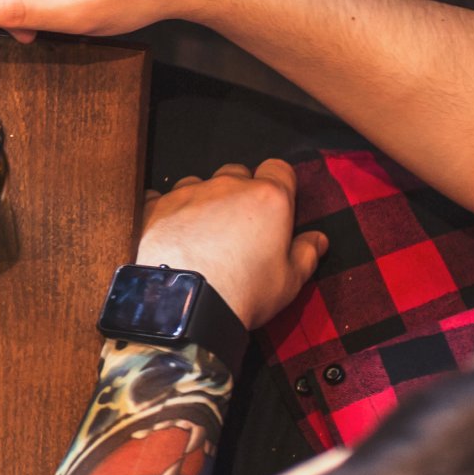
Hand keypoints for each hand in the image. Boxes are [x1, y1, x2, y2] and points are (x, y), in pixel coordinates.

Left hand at [137, 161, 327, 329]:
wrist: (185, 305)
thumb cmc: (244, 293)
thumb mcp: (289, 281)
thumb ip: (305, 254)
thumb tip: (318, 239)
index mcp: (268, 199)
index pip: (279, 169)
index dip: (280, 183)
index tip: (277, 205)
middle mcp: (227, 186)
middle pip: (237, 173)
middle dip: (240, 192)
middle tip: (239, 226)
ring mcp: (187, 193)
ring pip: (199, 183)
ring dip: (203, 201)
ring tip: (202, 234)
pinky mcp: (155, 206)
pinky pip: (159, 197)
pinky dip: (166, 211)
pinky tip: (168, 232)